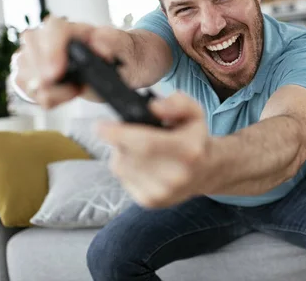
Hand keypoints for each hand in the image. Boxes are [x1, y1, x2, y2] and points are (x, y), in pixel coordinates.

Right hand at [13, 16, 124, 107]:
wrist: (115, 66)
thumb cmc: (116, 53)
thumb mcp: (121, 46)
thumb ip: (112, 41)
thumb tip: (99, 44)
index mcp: (72, 27)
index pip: (53, 28)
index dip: (52, 49)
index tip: (57, 72)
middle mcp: (48, 37)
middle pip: (31, 44)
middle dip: (43, 71)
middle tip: (68, 89)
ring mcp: (35, 54)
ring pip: (24, 68)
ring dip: (48, 89)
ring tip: (74, 90)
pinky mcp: (30, 74)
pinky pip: (24, 87)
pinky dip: (43, 97)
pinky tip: (63, 96)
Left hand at [97, 92, 210, 208]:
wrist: (205, 172)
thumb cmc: (193, 138)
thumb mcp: (194, 112)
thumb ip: (177, 102)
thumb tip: (153, 107)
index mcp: (187, 150)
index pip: (144, 143)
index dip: (116, 134)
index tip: (99, 125)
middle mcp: (175, 175)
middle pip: (127, 154)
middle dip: (118, 139)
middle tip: (124, 131)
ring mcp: (162, 192)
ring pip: (120, 167)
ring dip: (121, 153)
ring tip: (138, 147)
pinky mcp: (150, 202)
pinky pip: (123, 179)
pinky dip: (125, 168)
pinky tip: (139, 162)